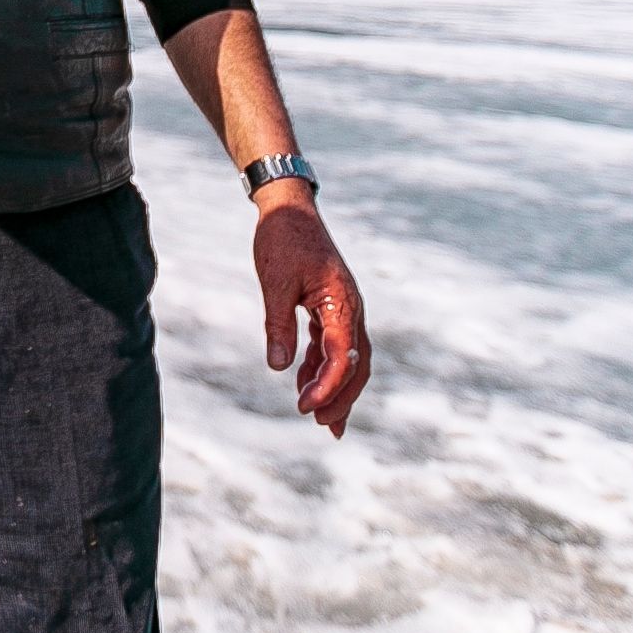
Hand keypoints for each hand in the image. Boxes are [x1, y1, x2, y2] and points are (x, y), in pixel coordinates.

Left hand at [253, 192, 371, 436]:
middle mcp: (351, 308)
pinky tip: (305, 382)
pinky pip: (333, 344)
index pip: (342, 356)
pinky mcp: (330, 306)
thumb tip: (279, 366)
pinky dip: (323, 366)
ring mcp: (343, 308)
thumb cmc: (282, 239)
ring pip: (348, 357)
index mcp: (342, 302)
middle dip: (343, 397)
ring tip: (320, 417)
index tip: (304, 407)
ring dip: (336, 387)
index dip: (326, 387)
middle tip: (323, 425)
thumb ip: (279, 324)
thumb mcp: (275, 282)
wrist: (289, 207)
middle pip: (356, 364)